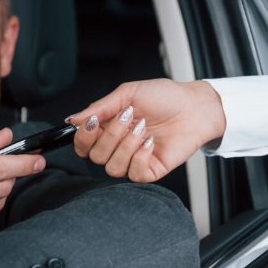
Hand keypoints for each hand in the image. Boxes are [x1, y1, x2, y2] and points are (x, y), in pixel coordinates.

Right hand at [67, 79, 225, 181]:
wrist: (194, 106)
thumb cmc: (164, 97)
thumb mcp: (127, 94)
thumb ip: (99, 107)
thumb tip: (72, 119)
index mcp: (109, 128)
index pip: (83, 144)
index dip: (82, 137)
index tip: (92, 122)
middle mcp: (118, 146)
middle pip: (95, 156)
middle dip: (110, 136)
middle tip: (129, 117)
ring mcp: (134, 160)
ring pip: (112, 168)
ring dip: (126, 145)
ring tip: (143, 128)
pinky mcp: (150, 170)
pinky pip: (134, 174)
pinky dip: (140, 156)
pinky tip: (151, 142)